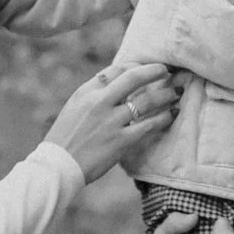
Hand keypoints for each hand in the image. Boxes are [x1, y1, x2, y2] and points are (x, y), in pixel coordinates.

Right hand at [44, 62, 175, 181]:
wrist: (58, 166)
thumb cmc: (64, 139)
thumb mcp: (73, 108)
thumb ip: (93, 96)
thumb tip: (114, 86)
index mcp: (86, 92)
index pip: (115, 70)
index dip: (134, 67)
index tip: (144, 69)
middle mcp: (100, 102)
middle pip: (133, 78)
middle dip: (154, 71)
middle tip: (167, 70)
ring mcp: (111, 121)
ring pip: (146, 101)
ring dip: (165, 95)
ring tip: (176, 93)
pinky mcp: (121, 141)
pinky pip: (149, 125)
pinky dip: (163, 118)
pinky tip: (172, 115)